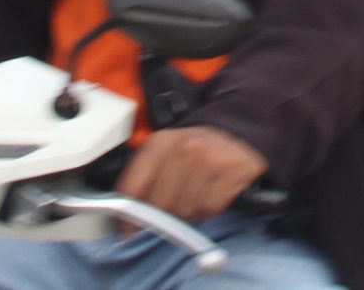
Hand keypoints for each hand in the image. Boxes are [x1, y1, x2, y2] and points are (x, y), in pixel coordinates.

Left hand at [117, 125, 269, 223]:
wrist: (238, 133)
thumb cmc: (196, 151)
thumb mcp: (165, 154)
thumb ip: (143, 180)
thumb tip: (125, 219)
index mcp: (160, 143)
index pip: (134, 188)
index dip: (129, 215)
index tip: (128, 230)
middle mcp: (184, 147)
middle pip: (161, 205)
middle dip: (165, 214)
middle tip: (173, 208)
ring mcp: (209, 158)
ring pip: (186, 210)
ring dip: (190, 211)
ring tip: (196, 194)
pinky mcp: (231, 170)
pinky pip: (210, 207)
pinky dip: (210, 208)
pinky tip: (212, 192)